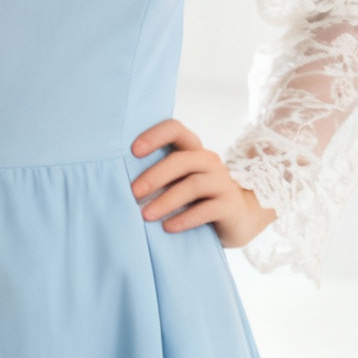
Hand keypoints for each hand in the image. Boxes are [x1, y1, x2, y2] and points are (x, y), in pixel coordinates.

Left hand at [129, 119, 276, 249]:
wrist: (238, 219)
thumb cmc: (197, 198)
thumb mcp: (179, 182)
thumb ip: (159, 176)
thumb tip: (118, 181)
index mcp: (193, 150)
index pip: (175, 129)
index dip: (154, 136)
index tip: (133, 151)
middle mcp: (209, 161)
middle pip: (181, 160)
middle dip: (154, 176)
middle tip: (133, 193)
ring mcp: (222, 183)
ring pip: (192, 185)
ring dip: (166, 201)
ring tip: (146, 215)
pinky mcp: (229, 206)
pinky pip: (206, 210)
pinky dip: (185, 218)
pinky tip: (168, 227)